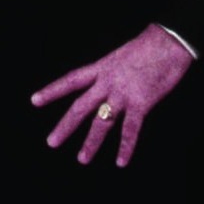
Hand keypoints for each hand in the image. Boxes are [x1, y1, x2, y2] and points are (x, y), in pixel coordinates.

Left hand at [31, 24, 194, 167]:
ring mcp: (122, 93)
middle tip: (51, 142)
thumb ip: (111, 72)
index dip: (52, 91)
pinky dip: (126, 147)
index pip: (71, 81)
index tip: (34, 101)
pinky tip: (120, 161)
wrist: (169, 42)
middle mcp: (107, 82)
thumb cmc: (149, 46)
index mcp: (101, 67)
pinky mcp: (141, 103)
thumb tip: (106, 84)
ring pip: (101, 122)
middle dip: (65, 126)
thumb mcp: (121, 55)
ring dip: (91, 142)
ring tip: (82, 159)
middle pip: (80, 107)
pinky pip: (130, 129)